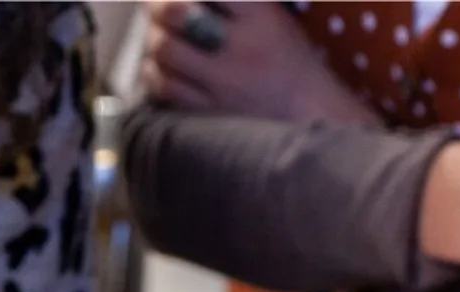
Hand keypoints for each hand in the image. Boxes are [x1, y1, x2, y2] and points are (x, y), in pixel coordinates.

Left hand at [142, 1, 376, 126]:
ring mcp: (223, 81)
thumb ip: (234, 2)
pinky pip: (166, 87)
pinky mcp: (210, 111)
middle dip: (158, 5)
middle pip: (178, 13)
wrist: (307, 111)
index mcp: (260, 15)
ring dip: (152, 37)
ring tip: (155, 34)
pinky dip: (153, 71)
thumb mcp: (271, 16)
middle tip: (154, 5)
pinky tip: (156, 65)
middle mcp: (240, 46)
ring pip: (166, 50)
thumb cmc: (287, 58)